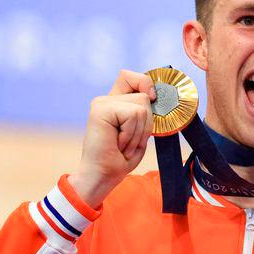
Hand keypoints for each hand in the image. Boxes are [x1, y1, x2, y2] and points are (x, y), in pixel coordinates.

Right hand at [68, 70, 157, 207]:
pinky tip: (118, 144)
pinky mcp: (100, 110)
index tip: (152, 99)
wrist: (103, 175)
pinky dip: (131, 134)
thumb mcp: (139, 132)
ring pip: (141, 107)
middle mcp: (107, 99)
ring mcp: (102, 103)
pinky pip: (133, 115)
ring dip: (138, 132)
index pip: (132, 77)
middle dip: (146, 124)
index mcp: (116, 103)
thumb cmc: (120, 158)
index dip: (145, 83)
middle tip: (129, 141)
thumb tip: (153, 95)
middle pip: (144, 96)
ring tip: (123, 144)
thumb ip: (144, 112)